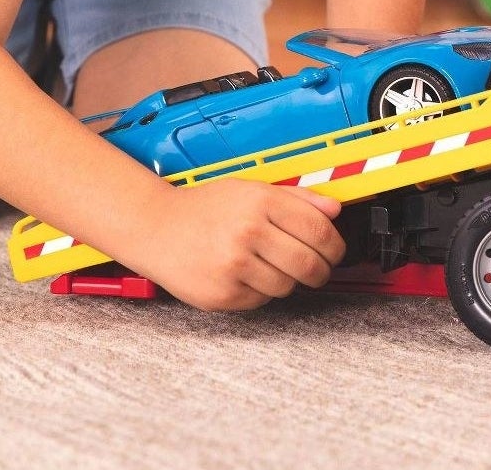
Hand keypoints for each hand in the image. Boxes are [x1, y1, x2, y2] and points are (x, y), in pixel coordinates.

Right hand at [127, 179, 346, 310]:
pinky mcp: (222, 294)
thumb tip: (335, 209)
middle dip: (322, 271)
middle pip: (309, 264)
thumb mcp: (252, 189)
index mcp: (262, 202)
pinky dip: (261, 291)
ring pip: (287, 286)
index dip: (336, 246)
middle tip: (318, 269)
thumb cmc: (205, 208)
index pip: (319, 230)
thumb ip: (297, 198)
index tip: (336, 251)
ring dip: (288, 281)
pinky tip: (247, 275)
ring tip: (271, 266)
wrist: (154, 227)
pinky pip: (261, 300)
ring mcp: (234, 266)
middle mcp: (248, 233)